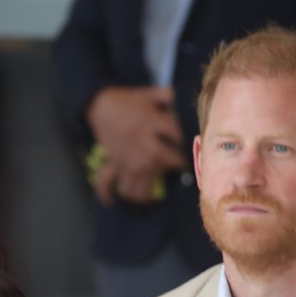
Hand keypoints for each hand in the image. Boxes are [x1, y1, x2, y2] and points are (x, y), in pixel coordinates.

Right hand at [86, 86, 185, 204]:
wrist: (100, 105)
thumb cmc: (129, 101)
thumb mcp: (151, 94)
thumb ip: (170, 97)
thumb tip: (188, 100)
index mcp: (150, 121)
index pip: (174, 133)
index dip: (187, 140)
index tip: (195, 146)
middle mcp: (138, 140)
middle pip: (158, 157)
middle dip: (172, 164)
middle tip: (181, 169)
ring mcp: (125, 155)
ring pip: (136, 175)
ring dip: (144, 189)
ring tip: (151, 199)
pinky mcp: (114, 162)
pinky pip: (106, 179)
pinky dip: (105, 192)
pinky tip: (111, 202)